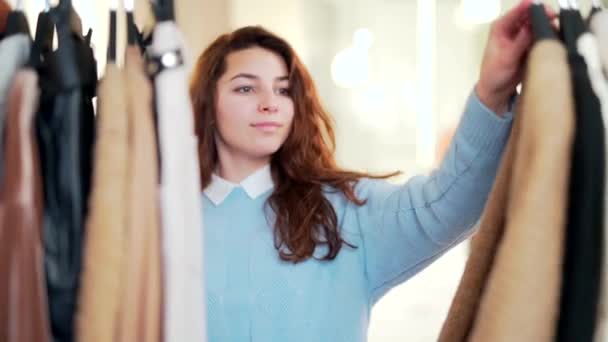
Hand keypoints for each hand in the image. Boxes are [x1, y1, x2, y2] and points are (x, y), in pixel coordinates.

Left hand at [476, 0, 555, 115]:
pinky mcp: (530, 45)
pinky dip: (549, 35)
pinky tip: (556, 37)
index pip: (516, 12)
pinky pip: (542, 36)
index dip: (529, 7)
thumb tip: (530, 27)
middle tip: (554, 18)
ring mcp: (522, 36)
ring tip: (556, 28)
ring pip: (538, 24)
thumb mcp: (506, 58)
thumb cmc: (494, 74)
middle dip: (543, 14)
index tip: (542, 6)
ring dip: (548, 24)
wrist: (497, 90)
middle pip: (530, 15)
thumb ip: (519, 42)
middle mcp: (512, 28)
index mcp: (501, 27)